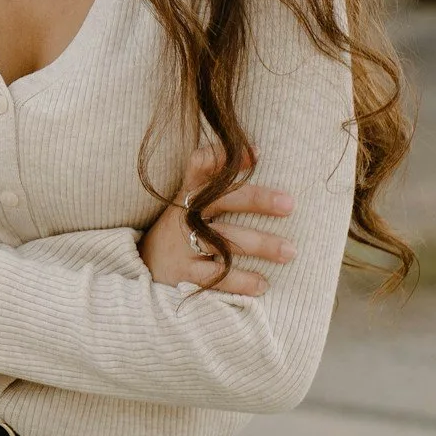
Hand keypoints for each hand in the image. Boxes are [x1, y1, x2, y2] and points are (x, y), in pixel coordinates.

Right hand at [143, 146, 295, 297]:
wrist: (146, 265)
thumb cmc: (183, 228)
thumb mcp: (190, 201)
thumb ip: (217, 181)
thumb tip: (257, 152)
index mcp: (189, 192)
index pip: (201, 165)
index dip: (224, 157)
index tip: (257, 153)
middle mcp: (185, 214)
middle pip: (222, 199)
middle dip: (257, 200)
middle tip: (289, 204)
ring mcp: (182, 243)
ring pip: (225, 241)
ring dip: (260, 245)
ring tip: (289, 251)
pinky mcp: (184, 272)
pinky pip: (216, 276)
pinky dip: (241, 280)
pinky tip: (262, 283)